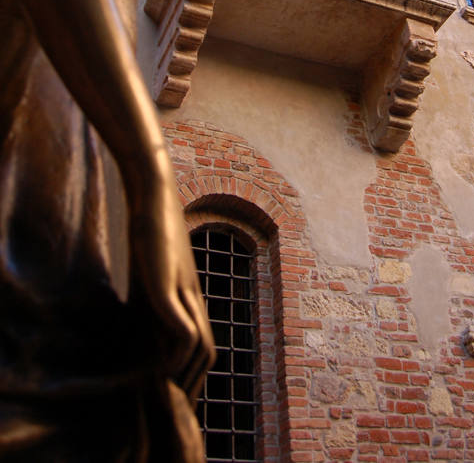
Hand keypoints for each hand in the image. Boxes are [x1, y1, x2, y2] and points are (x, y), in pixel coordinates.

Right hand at [129, 178, 214, 393]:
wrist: (155, 193)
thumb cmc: (151, 227)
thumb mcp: (150, 269)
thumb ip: (149, 293)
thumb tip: (138, 318)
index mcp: (190, 296)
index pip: (202, 345)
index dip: (191, 372)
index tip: (176, 395)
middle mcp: (194, 297)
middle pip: (208, 352)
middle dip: (193, 383)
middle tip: (177, 408)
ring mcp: (185, 292)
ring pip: (201, 347)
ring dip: (185, 376)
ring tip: (167, 396)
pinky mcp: (169, 287)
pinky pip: (183, 332)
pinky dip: (177, 355)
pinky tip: (160, 368)